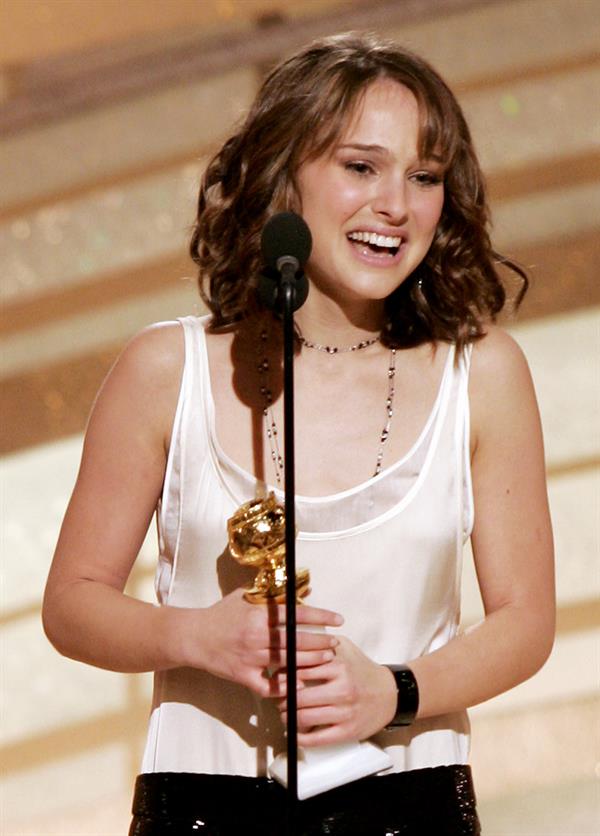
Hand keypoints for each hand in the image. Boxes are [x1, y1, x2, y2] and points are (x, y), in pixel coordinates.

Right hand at [175, 589, 342, 698]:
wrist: (193, 636)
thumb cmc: (221, 614)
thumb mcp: (244, 597)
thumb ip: (271, 595)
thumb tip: (299, 590)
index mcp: (259, 614)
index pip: (297, 614)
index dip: (320, 616)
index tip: (337, 620)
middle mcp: (257, 635)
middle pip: (297, 640)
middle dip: (320, 642)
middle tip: (335, 643)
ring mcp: (250, 657)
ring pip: (287, 662)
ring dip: (310, 662)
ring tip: (326, 660)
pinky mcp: (242, 675)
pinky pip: (267, 685)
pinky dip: (284, 687)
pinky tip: (299, 685)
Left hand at [278, 636, 396, 745]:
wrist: (390, 693)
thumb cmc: (362, 669)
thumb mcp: (344, 647)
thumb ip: (321, 641)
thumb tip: (293, 640)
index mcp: (339, 666)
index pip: (300, 670)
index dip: (284, 675)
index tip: (277, 678)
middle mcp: (342, 689)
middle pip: (299, 696)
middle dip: (283, 699)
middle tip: (278, 698)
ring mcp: (345, 712)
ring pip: (304, 717)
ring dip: (288, 717)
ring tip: (284, 713)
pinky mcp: (347, 731)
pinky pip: (317, 738)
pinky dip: (301, 738)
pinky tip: (294, 733)